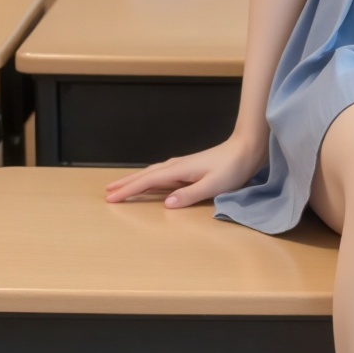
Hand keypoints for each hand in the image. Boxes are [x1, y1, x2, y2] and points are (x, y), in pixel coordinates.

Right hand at [104, 132, 266, 209]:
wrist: (246, 148)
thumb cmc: (232, 168)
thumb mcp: (213, 185)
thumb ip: (190, 194)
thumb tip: (166, 204)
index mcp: (179, 170)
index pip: (147, 182)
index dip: (128, 190)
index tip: (111, 198)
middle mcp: (177, 166)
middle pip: (145, 176)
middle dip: (126, 183)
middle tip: (107, 191)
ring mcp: (182, 165)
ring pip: (152, 173)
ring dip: (135, 179)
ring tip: (121, 185)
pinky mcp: (188, 167)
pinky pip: (161, 173)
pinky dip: (149, 177)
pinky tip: (150, 179)